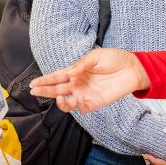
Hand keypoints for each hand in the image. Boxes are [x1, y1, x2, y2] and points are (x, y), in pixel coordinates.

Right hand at [29, 48, 148, 112]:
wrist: (132, 67)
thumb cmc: (113, 59)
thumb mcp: (95, 56)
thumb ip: (81, 64)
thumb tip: (69, 72)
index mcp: (76, 71)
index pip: (57, 77)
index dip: (45, 80)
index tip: (33, 83)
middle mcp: (78, 84)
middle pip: (58, 89)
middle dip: (45, 91)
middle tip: (34, 91)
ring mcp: (85, 93)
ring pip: (67, 102)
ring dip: (61, 102)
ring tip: (58, 97)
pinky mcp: (95, 102)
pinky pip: (82, 108)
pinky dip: (77, 106)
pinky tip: (77, 99)